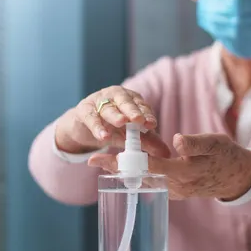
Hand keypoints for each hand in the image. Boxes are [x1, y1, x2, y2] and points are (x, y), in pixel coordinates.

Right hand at [55, 85, 169, 157]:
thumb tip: (166, 154)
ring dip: (115, 115)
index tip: (152, 124)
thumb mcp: (130, 135)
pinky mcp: (84, 110)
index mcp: (131, 99)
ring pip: (108, 108)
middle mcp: (116, 96)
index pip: (141, 105)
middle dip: (133, 111)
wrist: (85, 127)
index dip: (147, 114)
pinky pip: (91, 117)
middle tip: (139, 120)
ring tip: (122, 123)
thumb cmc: (112, 127)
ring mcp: (98, 100)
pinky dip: (97, 126)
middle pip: (126, 101)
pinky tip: (103, 135)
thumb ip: (147, 142)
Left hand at [89, 133, 250, 200]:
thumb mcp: (216, 143)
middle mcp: (176, 186)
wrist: (238, 178)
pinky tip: (127, 167)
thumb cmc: (227, 156)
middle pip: (140, 176)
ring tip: (103, 162)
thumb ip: (196, 143)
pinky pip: (152, 183)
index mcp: (183, 172)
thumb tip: (175, 140)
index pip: (148, 166)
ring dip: (124, 172)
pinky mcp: (175, 191)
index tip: (104, 155)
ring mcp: (175, 191)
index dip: (126, 160)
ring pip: (144, 181)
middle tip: (93, 160)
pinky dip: (137, 175)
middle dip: (117, 168)